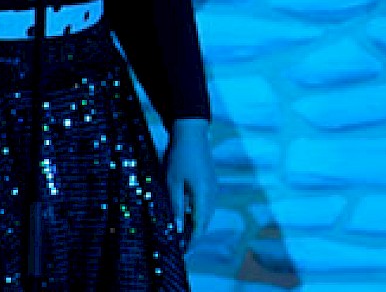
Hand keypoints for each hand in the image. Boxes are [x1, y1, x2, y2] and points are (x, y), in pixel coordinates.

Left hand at [164, 118, 215, 248]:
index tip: (180, 254)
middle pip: (204, 223)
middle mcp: (212, 195)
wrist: (191, 131)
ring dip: (193, 226)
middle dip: (192, 237)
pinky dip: (195, 214)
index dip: (190, 243)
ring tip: (179, 235)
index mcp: (204, 197)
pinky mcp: (210, 183)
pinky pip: (204, 205)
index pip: (198, 228)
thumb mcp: (172, 183)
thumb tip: (176, 230)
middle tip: (177, 248)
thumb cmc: (179, 156)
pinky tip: (184, 215)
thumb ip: (175, 207)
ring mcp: (213, 188)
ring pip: (205, 214)